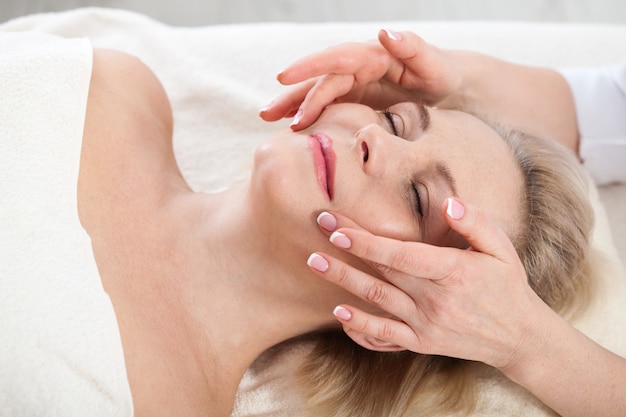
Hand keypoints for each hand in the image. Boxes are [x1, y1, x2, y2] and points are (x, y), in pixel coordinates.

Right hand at [260, 29, 463, 129]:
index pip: (335, 61)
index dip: (310, 68)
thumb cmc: (442, 75)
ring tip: (267, 119)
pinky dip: (309, 117)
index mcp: (371, 56)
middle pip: (319, 80)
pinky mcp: (356, 102)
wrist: (448, 90)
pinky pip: (327, 109)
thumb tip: (385, 31)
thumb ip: (413, 48)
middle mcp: (357, 69)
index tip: (284, 77)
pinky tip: (291, 129)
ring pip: (318, 95)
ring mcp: (354, 86)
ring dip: (293, 106)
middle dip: (292, 95)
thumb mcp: (433, 63)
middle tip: (267, 112)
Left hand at [307, 198, 551, 370]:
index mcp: (454, 271)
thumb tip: (449, 204)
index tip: (339, 227)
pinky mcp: (422, 343)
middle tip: (317, 227)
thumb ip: (476, 223)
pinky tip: (338, 313)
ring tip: (314, 263)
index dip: (367, 241)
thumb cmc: (507, 286)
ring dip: (343, 280)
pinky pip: (385, 336)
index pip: (401, 254)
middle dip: (345, 249)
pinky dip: (360, 325)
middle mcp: (436, 298)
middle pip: (381, 270)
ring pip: (376, 299)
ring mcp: (426, 323)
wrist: (519, 337)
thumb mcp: (502, 250)